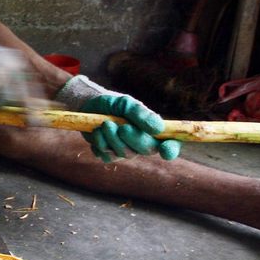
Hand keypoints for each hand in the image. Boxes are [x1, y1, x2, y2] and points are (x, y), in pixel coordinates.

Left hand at [57, 77, 179, 162]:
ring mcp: (125, 151)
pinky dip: (100, 142)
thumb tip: (159, 128)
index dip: (171, 149)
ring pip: (124, 153)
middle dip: (133, 138)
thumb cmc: (112, 104)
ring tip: (104, 123)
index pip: (170, 143)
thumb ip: (141, 114)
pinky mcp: (109, 155)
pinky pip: (107, 156)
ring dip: (112, 138)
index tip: (166, 149)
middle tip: (120, 126)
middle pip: (146, 149)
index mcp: (153, 130)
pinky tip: (97, 131)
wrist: (88, 106)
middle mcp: (142, 143)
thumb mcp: (126, 103)